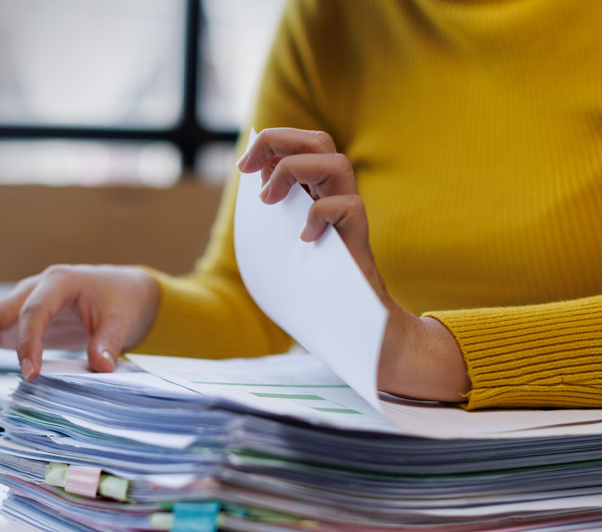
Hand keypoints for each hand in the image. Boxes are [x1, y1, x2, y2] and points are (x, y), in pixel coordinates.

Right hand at [0, 264, 160, 391]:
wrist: (116, 289)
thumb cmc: (118, 300)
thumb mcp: (122, 317)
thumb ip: (109, 340)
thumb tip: (100, 366)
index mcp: (57, 282)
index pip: (32, 311)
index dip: (27, 342)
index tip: (30, 374)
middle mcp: (28, 290)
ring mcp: (15, 305)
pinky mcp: (11, 321)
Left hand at [238, 128, 470, 401]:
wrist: (347, 322)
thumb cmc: (310, 284)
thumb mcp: (279, 242)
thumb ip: (271, 212)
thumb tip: (253, 184)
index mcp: (315, 190)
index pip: (300, 144)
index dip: (271, 143)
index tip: (242, 166)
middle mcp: (335, 195)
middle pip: (319, 140)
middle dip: (280, 141)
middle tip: (249, 170)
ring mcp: (350, 213)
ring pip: (337, 162)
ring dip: (294, 171)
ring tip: (269, 201)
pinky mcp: (360, 238)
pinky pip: (349, 207)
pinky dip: (320, 214)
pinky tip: (303, 238)